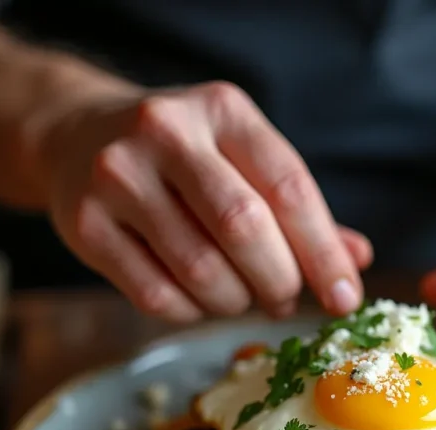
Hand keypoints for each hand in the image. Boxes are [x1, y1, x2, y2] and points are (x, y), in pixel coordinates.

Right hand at [39, 82, 370, 322]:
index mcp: (223, 111)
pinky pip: (159, 297)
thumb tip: (357, 259)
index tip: (345, 299)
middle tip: (284, 299)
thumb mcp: (244, 161)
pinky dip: (193, 312)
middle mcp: (166, 133)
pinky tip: (198, 298)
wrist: (78, 138)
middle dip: (279, 282)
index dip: (323, 253)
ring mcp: (118, 176)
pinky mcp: (86, 224)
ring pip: (202, 272)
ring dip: (236, 302)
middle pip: (245, 229)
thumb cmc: (185, 159)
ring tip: (240, 294)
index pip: (289, 189)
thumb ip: (299, 210)